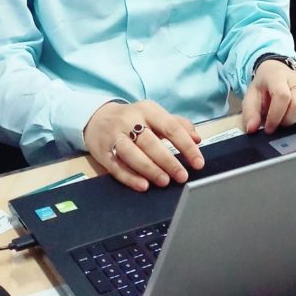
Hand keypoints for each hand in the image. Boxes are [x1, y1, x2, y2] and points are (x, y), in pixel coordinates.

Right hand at [84, 100, 204, 191]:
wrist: (97, 118)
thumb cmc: (134, 119)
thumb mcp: (155, 115)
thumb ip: (178, 125)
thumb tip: (197, 138)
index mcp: (148, 109)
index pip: (171, 127)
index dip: (186, 146)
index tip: (198, 162)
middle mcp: (130, 120)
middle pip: (151, 142)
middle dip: (168, 161)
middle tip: (182, 176)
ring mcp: (114, 135)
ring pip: (132, 154)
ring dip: (150, 169)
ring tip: (164, 181)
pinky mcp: (102, 151)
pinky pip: (116, 166)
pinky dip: (130, 177)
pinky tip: (143, 185)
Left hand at [241, 61, 295, 134]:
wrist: (276, 72)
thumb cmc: (265, 87)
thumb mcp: (251, 97)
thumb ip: (250, 113)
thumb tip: (252, 129)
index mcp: (278, 77)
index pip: (282, 95)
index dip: (276, 116)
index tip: (270, 128)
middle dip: (289, 120)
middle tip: (282, 123)